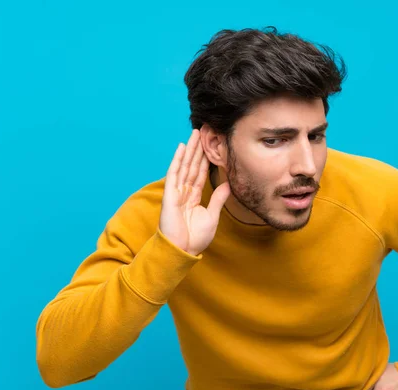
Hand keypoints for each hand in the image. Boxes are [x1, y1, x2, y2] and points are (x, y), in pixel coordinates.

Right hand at [159, 129, 230, 255]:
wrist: (182, 250)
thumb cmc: (194, 238)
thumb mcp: (212, 216)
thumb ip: (218, 199)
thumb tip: (228, 184)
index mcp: (193, 198)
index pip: (201, 174)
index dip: (205, 159)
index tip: (210, 146)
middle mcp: (184, 192)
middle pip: (193, 166)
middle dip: (198, 149)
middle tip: (203, 132)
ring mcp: (176, 192)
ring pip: (185, 166)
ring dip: (189, 150)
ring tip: (194, 134)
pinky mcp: (170, 195)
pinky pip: (174, 174)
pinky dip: (177, 160)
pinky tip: (181, 148)